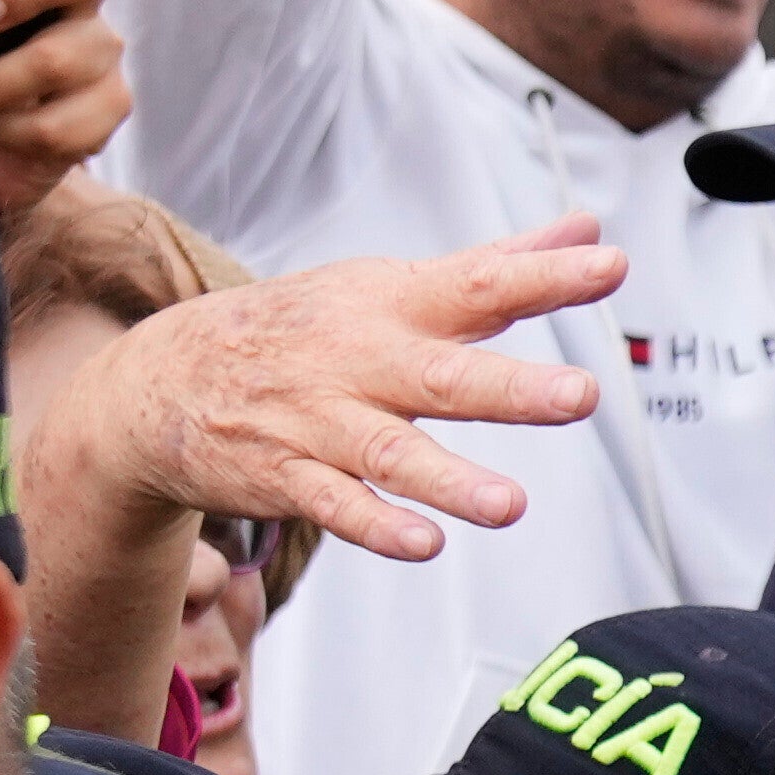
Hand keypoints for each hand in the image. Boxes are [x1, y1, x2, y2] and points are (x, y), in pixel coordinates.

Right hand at [51, 224, 620, 572]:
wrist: (163, 377)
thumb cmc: (305, 328)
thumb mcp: (391, 285)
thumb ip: (496, 266)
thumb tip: (585, 230)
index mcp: (394, 304)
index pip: (480, 284)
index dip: (546, 276)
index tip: (610, 265)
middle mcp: (361, 358)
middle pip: (444, 374)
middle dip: (512, 386)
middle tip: (579, 396)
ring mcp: (321, 421)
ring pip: (391, 451)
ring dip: (450, 479)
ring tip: (510, 506)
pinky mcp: (287, 476)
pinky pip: (336, 504)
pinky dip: (377, 525)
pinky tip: (425, 544)